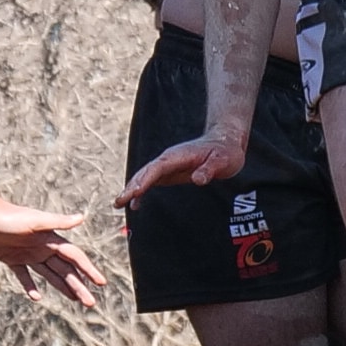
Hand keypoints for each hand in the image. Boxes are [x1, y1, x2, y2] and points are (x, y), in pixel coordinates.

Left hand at [0, 200, 104, 305]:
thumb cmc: (7, 216)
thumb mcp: (34, 221)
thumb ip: (58, 221)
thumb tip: (82, 218)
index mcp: (50, 239)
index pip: (75, 258)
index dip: (89, 270)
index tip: (101, 283)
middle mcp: (42, 247)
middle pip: (66, 270)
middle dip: (79, 286)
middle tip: (91, 302)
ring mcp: (27, 254)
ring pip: (50, 274)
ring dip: (63, 287)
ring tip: (75, 300)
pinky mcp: (11, 258)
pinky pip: (24, 276)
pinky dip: (30, 286)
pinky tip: (37, 297)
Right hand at [115, 133, 246, 206]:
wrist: (225, 141)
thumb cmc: (226, 151)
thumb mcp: (223, 160)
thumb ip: (210, 169)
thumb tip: (197, 180)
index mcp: (179, 155)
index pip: (158, 168)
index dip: (145, 180)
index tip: (135, 191)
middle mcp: (169, 159)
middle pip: (146, 172)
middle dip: (131, 186)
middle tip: (119, 202)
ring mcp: (168, 165)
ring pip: (145, 176)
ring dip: (132, 189)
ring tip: (119, 204)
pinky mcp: (171, 172)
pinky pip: (152, 180)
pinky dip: (141, 190)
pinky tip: (135, 203)